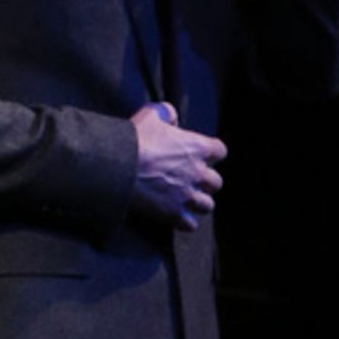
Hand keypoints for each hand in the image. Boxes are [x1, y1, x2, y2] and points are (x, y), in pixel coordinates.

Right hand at [129, 102, 226, 231]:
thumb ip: (167, 113)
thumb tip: (172, 119)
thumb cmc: (135, 139)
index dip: (210, 154)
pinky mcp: (173, 213)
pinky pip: (190, 225)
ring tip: (184, 200)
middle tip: (189, 179)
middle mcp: (198, 174)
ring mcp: (187, 196)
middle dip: (204, 182)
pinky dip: (184, 221)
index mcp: (198, 148)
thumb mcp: (151, 114)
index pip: (220, 151)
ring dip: (197, 203)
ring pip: (207, 206)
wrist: (117, 166)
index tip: (198, 155)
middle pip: (216, 182)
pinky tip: (174, 215)